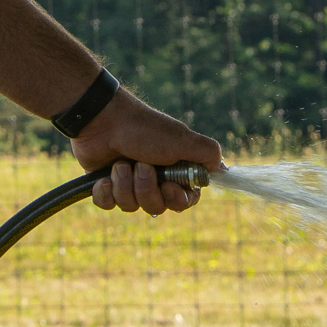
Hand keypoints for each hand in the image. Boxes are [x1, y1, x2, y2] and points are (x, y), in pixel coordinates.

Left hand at [71, 89, 225, 215]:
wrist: (102, 120)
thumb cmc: (144, 130)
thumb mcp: (183, 140)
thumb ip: (208, 154)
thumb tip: (223, 170)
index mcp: (174, 169)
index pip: (184, 201)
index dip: (176, 199)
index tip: (168, 186)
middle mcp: (154, 178)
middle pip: (157, 207)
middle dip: (147, 189)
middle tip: (141, 165)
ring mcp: (129, 182)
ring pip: (131, 207)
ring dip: (125, 185)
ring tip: (120, 164)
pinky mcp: (106, 185)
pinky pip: (107, 205)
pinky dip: (105, 192)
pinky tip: (103, 177)